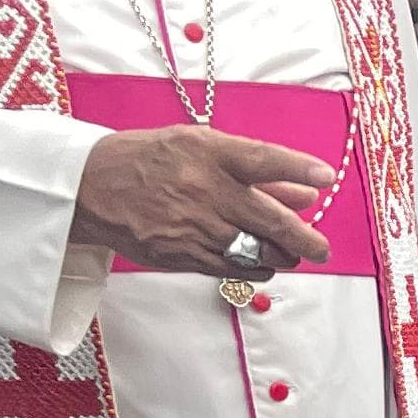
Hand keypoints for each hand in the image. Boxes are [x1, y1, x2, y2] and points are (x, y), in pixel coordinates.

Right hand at [70, 124, 337, 280]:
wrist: (91, 186)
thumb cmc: (152, 161)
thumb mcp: (201, 147)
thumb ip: (257, 171)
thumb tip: (307, 192)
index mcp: (208, 153)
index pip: (263, 159)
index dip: (298, 167)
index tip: (326, 177)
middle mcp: (203, 190)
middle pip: (271, 220)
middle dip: (306, 239)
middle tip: (321, 247)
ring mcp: (193, 226)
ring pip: (257, 252)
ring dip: (282, 256)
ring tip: (287, 251)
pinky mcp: (182, 255)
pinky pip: (234, 269)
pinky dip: (256, 268)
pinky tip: (262, 261)